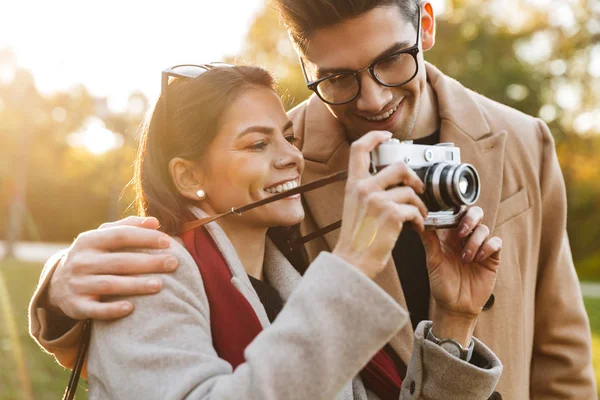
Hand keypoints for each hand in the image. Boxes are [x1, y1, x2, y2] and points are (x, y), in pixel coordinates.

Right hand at [46, 216, 178, 319]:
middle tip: (174, 263)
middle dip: (149, 262)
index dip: (145, 238)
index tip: (168, 242)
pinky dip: (112, 310)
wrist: (57, 283)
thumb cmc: (93, 255)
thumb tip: (155, 222)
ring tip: (159, 285)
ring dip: (135, 285)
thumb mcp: (102, 237)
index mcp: (89, 240)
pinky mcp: (76, 306)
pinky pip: (95, 310)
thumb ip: (128, 226)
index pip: (120, 236)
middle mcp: (82, 261)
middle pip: (119, 261)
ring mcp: (77, 284)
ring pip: (110, 285)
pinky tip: (130, 309)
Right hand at [333, 131, 427, 278]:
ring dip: (421, 205)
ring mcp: (377, 200)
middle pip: (398, 166)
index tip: (387, 136)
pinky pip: (415, 209)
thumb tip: (390, 182)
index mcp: (353, 184)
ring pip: (411, 191)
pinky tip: (416, 228)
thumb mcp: (354, 207)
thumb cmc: (355, 238)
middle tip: (418, 189)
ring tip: (419, 216)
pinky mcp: (391, 214)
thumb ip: (366, 190)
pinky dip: (420, 220)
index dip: (375, 137)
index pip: (359, 148)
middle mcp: (364, 188)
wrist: (352, 261)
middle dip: (414, 177)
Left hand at [420, 207, 501, 345]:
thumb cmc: (441, 284)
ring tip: (466, 258)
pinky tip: (478, 259)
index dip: (455, 212)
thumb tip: (421, 222)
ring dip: (475, 241)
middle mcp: (465, 238)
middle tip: (462, 233)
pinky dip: (488, 247)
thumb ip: (429, 241)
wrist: (455, 306)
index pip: (456, 213)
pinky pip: (496, 243)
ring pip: (484, 229)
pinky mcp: (491, 258)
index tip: (449, 220)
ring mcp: (480, 247)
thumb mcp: (432, 261)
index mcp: (449, 236)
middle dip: (470, 219)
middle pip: (475, 214)